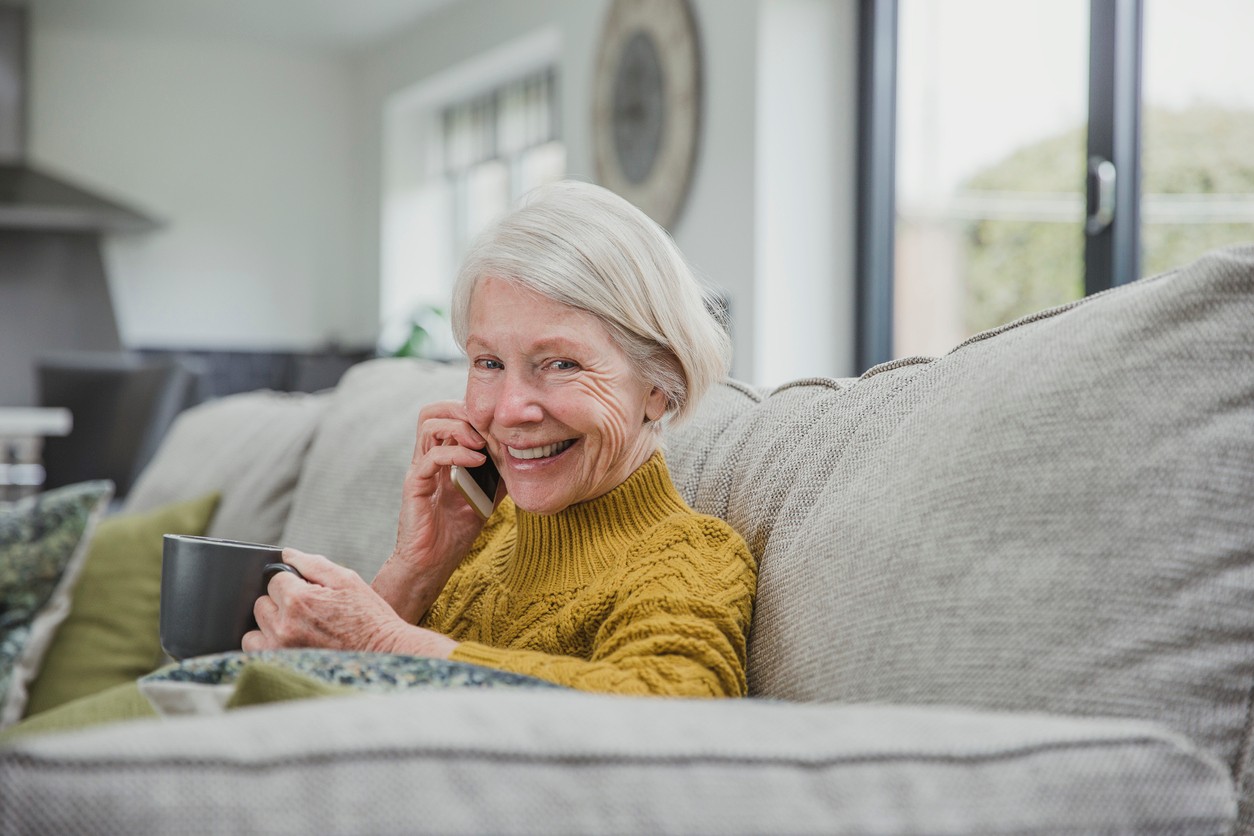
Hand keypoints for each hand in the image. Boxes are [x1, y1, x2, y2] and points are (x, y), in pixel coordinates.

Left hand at [243, 549, 455, 657]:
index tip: (308, 590)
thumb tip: (287, 554)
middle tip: (306, 610)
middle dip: (279, 603)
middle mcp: (284, 627)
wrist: (384, 654)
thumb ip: (313, 563)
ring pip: (253, 632)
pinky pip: (257, 654)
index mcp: (299, 600)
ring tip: (294, 629)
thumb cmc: (369, 617)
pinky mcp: (282, 669)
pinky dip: (267, 647)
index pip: (274, 579)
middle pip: (261, 604)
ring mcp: (281, 651)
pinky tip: (289, 644)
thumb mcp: (347, 580)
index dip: (291, 581)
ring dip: (268, 627)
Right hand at [372, 401, 503, 621]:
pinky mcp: (415, 485)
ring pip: (428, 424)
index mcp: (443, 456)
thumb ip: (499, 474)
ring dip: (459, 426)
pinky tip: (478, 461)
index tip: (500, 425)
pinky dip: (457, 452)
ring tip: (481, 442)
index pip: (449, 415)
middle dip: (463, 409)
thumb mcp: (487, 496)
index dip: (473, 412)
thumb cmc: (456, 531)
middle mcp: (428, 457)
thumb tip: (525, 457)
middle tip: (488, 427)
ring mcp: (420, 469)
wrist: (432, 563)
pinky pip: (431, 456)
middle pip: (434, 411)